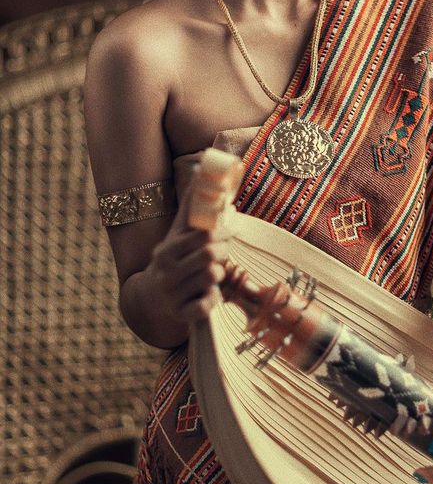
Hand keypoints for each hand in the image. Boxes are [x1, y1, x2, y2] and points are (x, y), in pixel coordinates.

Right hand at [146, 179, 233, 325]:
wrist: (151, 299)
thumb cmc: (172, 259)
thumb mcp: (177, 234)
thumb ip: (191, 206)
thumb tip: (201, 168)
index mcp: (165, 250)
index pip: (202, 235)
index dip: (222, 231)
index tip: (229, 230)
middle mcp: (165, 273)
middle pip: (210, 256)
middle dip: (222, 252)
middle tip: (222, 252)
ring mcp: (172, 296)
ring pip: (213, 278)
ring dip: (219, 275)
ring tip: (211, 272)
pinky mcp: (181, 315)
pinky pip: (208, 305)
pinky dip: (213, 300)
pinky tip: (207, 294)